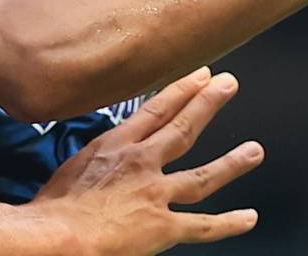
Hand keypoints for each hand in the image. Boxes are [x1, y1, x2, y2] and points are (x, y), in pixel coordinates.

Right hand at [33, 67, 260, 254]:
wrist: (56, 233)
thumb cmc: (53, 208)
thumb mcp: (69, 168)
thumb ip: (94, 160)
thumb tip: (98, 161)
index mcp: (114, 147)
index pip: (154, 110)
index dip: (180, 91)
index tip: (199, 76)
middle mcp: (140, 163)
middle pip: (182, 128)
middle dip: (208, 104)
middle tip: (228, 85)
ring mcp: (155, 194)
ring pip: (202, 176)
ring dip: (231, 163)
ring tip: (254, 151)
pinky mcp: (163, 226)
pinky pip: (203, 227)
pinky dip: (229, 224)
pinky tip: (249, 218)